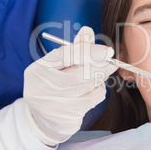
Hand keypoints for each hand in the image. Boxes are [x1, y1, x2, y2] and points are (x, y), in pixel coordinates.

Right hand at [24, 27, 116, 145]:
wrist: (41, 118)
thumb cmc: (52, 84)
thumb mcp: (57, 65)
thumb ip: (74, 48)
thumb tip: (87, 31)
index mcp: (38, 70)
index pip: (64, 56)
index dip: (88, 52)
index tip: (108, 51)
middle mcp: (42, 88)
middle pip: (79, 73)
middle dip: (101, 65)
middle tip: (112, 61)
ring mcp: (53, 105)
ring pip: (88, 86)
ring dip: (101, 77)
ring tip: (102, 72)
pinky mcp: (66, 118)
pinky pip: (92, 99)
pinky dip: (99, 90)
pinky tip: (95, 87)